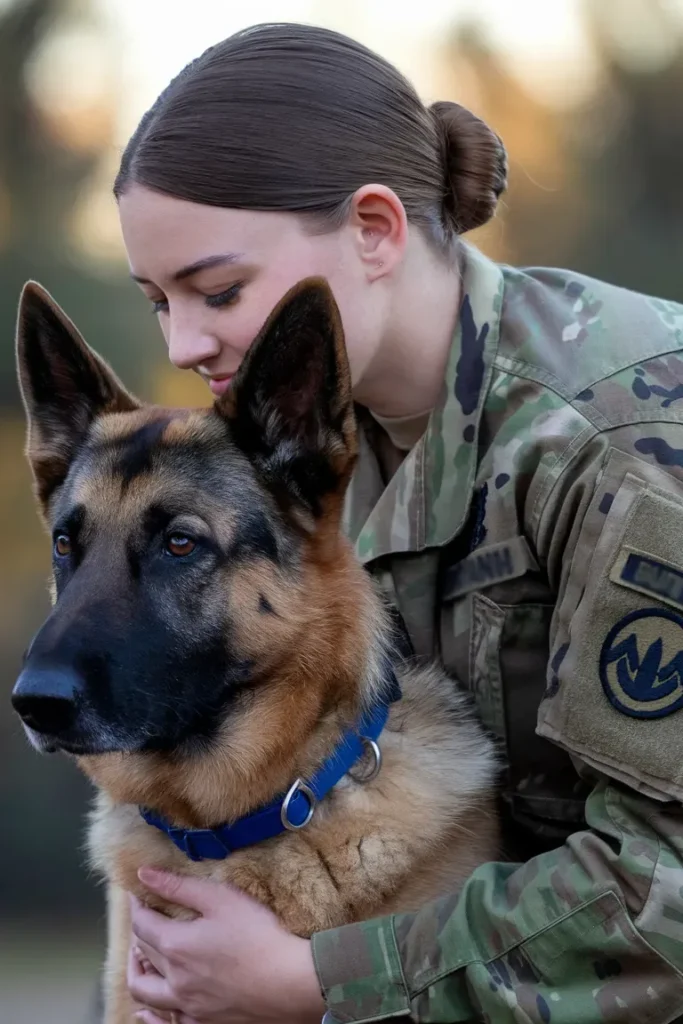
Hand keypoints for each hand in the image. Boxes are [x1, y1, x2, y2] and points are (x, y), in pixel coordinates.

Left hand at [128, 867, 325, 1023]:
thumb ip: (179, 886)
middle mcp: (174, 979)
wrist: (289, 982)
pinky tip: (148, 1010)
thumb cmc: (258, 936)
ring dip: (137, 972)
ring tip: (140, 958)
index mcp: (175, 945)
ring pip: (145, 991)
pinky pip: (165, 1021)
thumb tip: (144, 875)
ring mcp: (187, 1005)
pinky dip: (151, 1014)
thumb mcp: (220, 899)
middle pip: (142, 952)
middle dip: (139, 931)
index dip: (137, 905)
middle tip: (146, 917)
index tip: (139, 893)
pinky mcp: (202, 1021)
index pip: (142, 923)